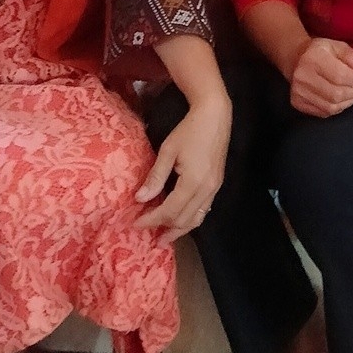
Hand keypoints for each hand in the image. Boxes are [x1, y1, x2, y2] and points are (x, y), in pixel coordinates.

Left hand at [133, 95, 231, 238]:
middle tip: (147, 233)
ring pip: (196, 218)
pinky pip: (204, 210)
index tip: (135, 223)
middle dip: (164, 228)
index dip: (151, 219)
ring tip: (164, 237)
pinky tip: (181, 220)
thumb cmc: (189, 130)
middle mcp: (206, 190)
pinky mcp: (217, 184)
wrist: (215, 115)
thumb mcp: (168, 150)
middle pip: (183, 219)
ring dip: (179, 229)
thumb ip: (155, 176)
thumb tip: (140, 199)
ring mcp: (214, 188)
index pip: (169, 211)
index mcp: (193, 182)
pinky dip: (191, 219)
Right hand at [289, 36, 352, 116]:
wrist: (296, 60)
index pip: (340, 75)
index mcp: (313, 58)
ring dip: (347, 101)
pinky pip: (324, 112)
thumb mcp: (337, 46)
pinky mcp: (298, 103)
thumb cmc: (320, 52)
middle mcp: (303, 76)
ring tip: (351, 92)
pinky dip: (337, 108)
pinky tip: (340, 99)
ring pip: (331, 106)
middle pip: (336, 94)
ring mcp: (299, 92)